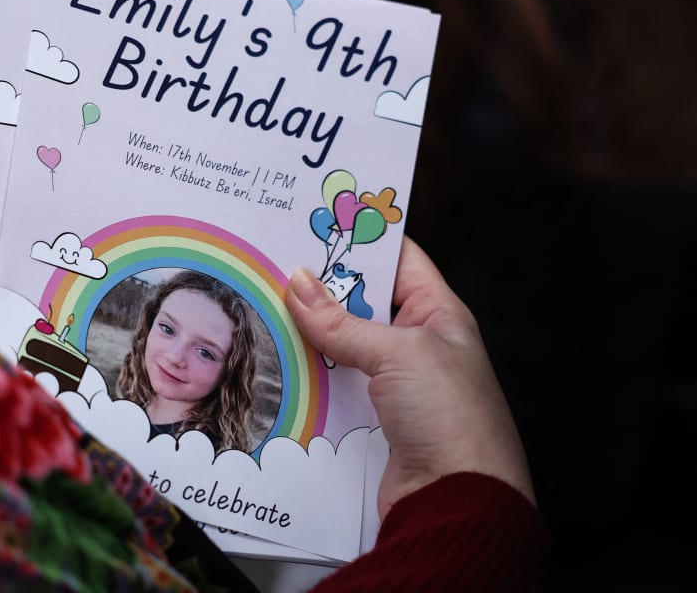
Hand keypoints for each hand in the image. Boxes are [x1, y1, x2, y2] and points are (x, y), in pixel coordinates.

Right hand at [286, 236, 535, 517]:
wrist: (456, 500)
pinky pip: (333, 386)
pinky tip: (275, 361)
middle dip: (322, 286)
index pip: (398, 259)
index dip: (362, 237)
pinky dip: (308, 375)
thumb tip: (297, 283)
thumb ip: (342, 322)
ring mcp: (393, 383)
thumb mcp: (398, 354)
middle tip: (274, 262)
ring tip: (264, 305)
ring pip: (341, 346)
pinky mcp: (371, 419)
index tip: (317, 220)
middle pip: (362, 303)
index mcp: (438, 314)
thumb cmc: (449, 416)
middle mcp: (416, 344)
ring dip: (308, 334)